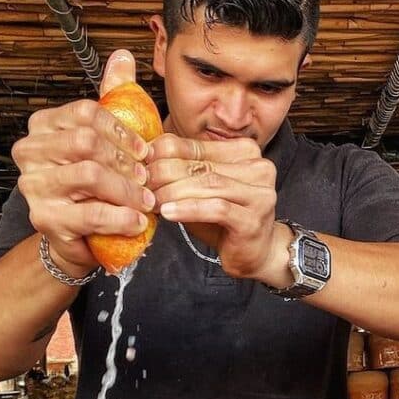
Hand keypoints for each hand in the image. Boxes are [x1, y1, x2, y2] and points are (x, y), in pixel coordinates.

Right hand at [11, 49, 154, 274]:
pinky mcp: (45, 218)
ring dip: (128, 190)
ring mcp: (33, 185)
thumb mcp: (108, 137)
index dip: (122, 131)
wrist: (80, 235)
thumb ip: (115, 96)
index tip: (144, 150)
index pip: (86, 113)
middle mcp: (30, 151)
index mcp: (44, 125)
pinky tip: (137, 220)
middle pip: (87, 142)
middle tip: (148, 178)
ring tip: (147, 201)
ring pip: (89, 175)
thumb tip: (124, 56)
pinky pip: (91, 213)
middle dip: (126, 162)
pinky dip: (122, 217)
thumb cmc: (97, 184)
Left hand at [147, 136, 291, 282]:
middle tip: (141, 187)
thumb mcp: (201, 188)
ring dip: (173, 192)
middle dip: (164, 174)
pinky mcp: (254, 219)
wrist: (257, 253)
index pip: (194, 144)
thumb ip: (183, 169)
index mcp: (244, 151)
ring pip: (208, 184)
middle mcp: (259, 167)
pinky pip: (217, 208)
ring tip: (152, 201)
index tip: (138, 166)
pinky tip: (169, 213)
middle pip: (200, 164)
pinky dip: (189, 209)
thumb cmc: (225, 221)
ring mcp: (260, 193)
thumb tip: (143, 156)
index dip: (161, 153)